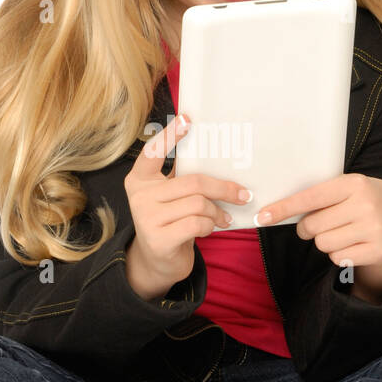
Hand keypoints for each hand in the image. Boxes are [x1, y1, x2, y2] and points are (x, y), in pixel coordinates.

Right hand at [123, 114, 252, 292]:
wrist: (157, 262)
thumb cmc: (170, 221)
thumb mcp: (170, 197)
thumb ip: (181, 178)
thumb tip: (218, 157)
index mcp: (140, 179)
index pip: (153, 152)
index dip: (170, 135)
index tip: (188, 119)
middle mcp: (139, 196)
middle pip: (192, 182)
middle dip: (222, 188)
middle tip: (243, 194)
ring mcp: (146, 218)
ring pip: (199, 204)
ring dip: (217, 212)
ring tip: (223, 218)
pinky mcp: (159, 239)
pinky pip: (197, 224)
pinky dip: (210, 226)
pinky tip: (209, 229)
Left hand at [255, 172, 381, 278]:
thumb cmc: (364, 201)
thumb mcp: (349, 189)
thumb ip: (321, 196)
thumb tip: (278, 212)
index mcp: (354, 183)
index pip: (310, 197)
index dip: (284, 208)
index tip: (264, 216)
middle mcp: (366, 204)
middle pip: (312, 226)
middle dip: (309, 229)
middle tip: (322, 224)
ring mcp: (374, 228)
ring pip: (323, 244)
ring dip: (325, 242)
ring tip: (343, 232)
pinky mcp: (379, 250)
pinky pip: (339, 259)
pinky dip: (339, 254)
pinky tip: (354, 243)